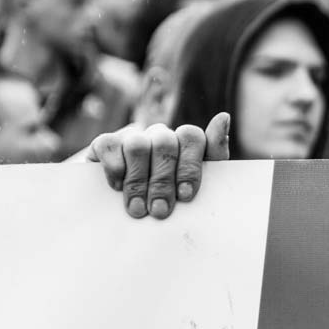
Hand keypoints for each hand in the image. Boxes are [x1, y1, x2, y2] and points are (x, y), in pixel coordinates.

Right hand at [87, 112, 230, 218]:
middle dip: (163, 182)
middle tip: (159, 211)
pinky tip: (117, 188)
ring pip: (138, 144)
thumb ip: (214, 156)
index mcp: (184, 144)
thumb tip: (223, 117)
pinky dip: (115, 169)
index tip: (185, 196)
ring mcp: (132, 137)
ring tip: (138, 209)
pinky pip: (109, 145)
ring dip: (138, 181)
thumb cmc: (167, 199)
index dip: (189, 166)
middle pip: (165, 143)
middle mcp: (160, 136)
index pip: (192, 137)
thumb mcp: (194, 188)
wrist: (121, 210)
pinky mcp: (105, 143)